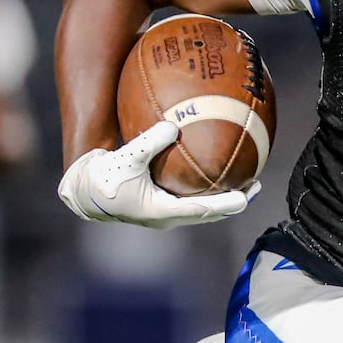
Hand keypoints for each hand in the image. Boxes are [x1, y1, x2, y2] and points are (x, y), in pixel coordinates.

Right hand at [57, 121, 260, 229]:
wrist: (85, 192)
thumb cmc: (104, 177)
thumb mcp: (127, 157)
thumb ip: (150, 141)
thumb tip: (173, 125)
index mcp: (161, 211)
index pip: (202, 211)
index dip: (225, 205)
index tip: (246, 198)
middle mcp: (167, 216)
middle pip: (209, 213)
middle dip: (234, 201)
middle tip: (256, 188)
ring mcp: (165, 213)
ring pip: (202, 208)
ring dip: (224, 197)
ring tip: (245, 181)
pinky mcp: (161, 205)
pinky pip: (190, 199)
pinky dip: (206, 188)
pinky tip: (215, 171)